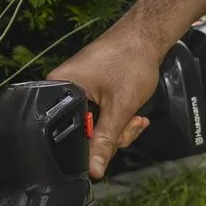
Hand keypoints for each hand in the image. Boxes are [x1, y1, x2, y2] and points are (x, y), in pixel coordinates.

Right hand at [47, 25, 162, 178]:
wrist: (146, 35)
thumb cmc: (130, 60)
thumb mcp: (120, 107)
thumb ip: (105, 141)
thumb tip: (94, 170)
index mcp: (59, 90)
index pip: (66, 134)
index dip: (89, 147)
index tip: (112, 144)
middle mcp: (63, 89)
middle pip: (82, 132)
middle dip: (112, 134)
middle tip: (130, 124)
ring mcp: (78, 89)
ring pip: (95, 125)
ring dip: (119, 126)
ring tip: (135, 116)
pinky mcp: (90, 88)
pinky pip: (99, 114)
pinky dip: (117, 117)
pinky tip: (133, 113)